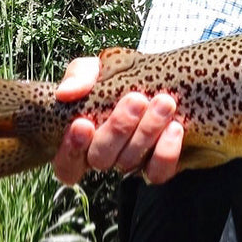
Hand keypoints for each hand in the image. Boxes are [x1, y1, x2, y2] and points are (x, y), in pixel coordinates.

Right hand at [51, 56, 183, 185]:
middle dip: (118, 128)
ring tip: (164, 103)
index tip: (83, 123)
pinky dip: (166, 152)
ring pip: (130, 163)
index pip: (66, 163)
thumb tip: (66, 93)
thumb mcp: (95, 69)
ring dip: (146, 132)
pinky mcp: (157, 166)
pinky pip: (158, 172)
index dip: (71, 149)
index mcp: (79, 140)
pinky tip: (175, 128)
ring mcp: (130, 163)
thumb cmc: (115, 76)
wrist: (156, 79)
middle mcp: (103, 157)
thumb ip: (78, 76)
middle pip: (101, 159)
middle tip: (137, 99)